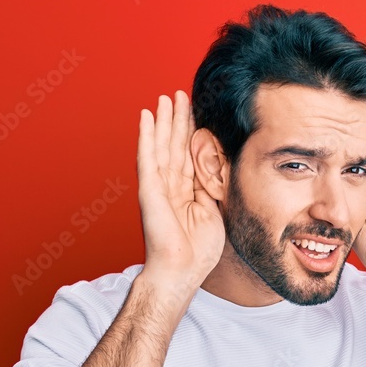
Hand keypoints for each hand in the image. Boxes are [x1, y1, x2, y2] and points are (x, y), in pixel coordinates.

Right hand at [136, 91, 224, 287]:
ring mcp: (158, 186)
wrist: (182, 271)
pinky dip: (146, 135)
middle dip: (178, 120)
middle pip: (175, 145)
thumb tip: (219, 163)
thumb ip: (213, 186)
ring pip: (162, 145)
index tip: (198, 111)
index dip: (193, 133)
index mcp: (186, 192)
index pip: (190, 155)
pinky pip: (148, 157)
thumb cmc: (198, 250)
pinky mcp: (149, 189)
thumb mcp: (214, 210)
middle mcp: (170, 186)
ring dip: (163, 120)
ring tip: (166, 97)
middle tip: (181, 94)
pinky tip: (146, 117)